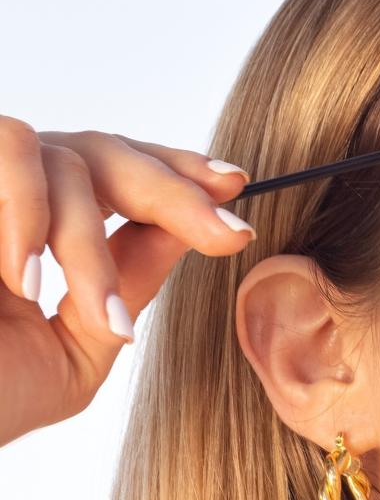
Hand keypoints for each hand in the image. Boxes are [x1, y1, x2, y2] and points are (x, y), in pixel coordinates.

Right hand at [0, 115, 256, 446]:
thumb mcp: (74, 349)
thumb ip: (125, 287)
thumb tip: (186, 234)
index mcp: (36, 233)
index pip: (114, 176)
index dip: (175, 173)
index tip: (236, 187)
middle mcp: (3, 200)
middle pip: (102, 150)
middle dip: (173, 189)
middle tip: (226, 233)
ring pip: (62, 157)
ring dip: (89, 237)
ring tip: (90, 309)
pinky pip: (8, 152)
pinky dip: (28, 216)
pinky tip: (21, 280)